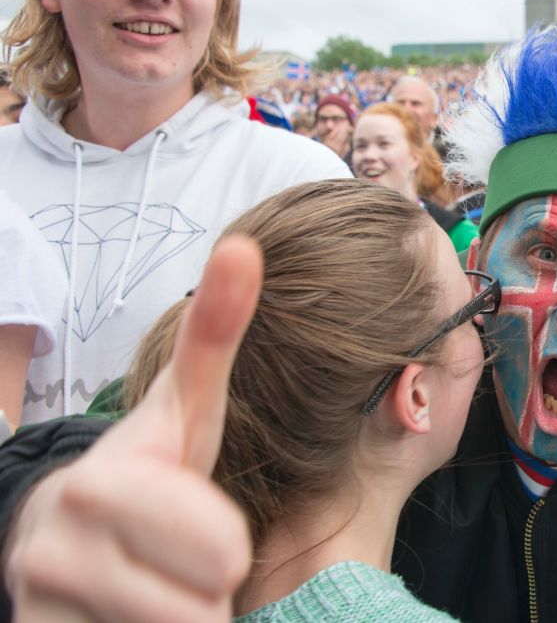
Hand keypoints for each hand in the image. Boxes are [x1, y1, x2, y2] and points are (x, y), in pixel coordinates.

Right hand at [3, 236, 262, 622]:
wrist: (67, 542)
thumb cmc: (149, 471)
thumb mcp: (186, 407)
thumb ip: (214, 335)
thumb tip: (245, 246)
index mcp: (102, 484)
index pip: (214, 548)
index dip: (225, 550)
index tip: (220, 547)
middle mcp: (49, 547)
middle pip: (197, 608)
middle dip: (209, 590)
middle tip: (189, 564)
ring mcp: (36, 603)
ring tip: (162, 590)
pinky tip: (130, 619)